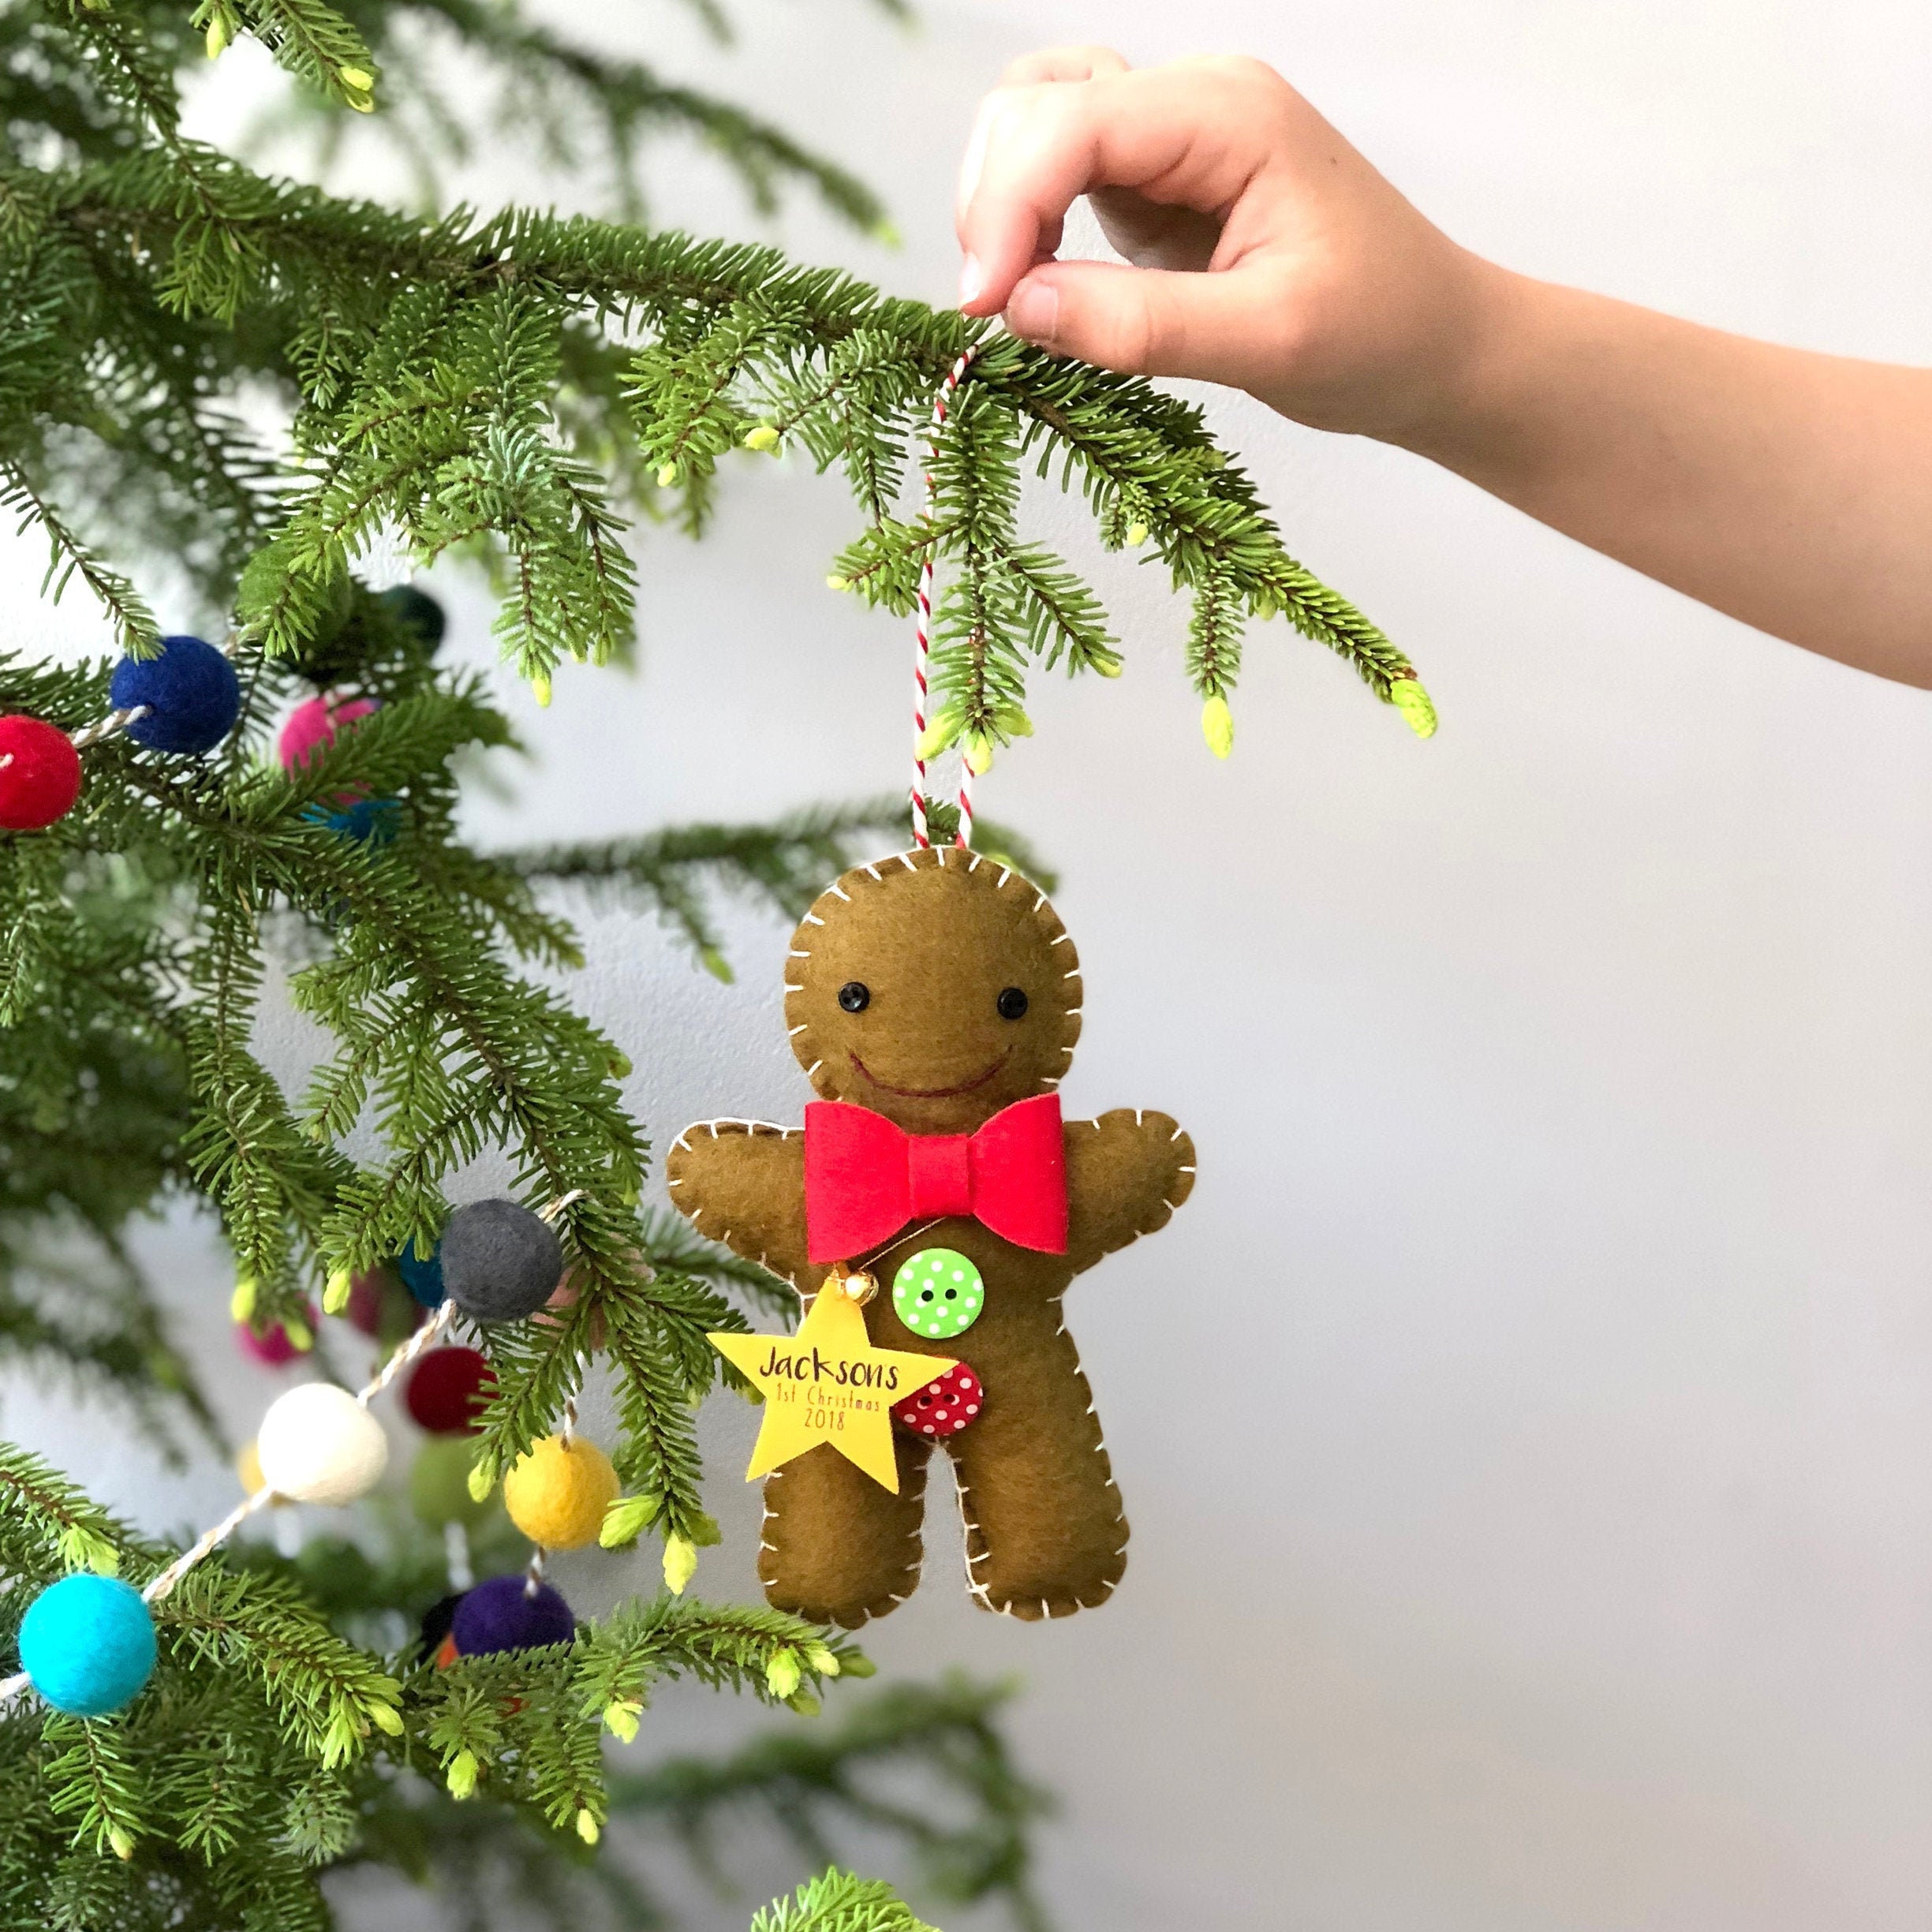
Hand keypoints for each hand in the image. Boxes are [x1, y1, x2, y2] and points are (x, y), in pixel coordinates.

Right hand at [955, 47, 1496, 445]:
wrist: (1438, 346)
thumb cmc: (1380, 334)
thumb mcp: (1267, 341)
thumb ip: (1141, 326)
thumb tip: (1020, 310)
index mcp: (1226, 115)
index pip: (1071, 123)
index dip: (1007, 207)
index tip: (984, 308)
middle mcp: (1191, 103)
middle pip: (1033, 102)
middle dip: (993, 200)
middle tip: (995, 311)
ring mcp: (1169, 138)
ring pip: (1033, 123)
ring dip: (1000, 201)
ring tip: (1012, 294)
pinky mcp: (1155, 183)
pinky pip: (1058, 172)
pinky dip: (1026, 220)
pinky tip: (1039, 285)